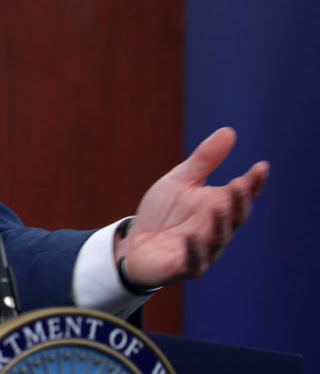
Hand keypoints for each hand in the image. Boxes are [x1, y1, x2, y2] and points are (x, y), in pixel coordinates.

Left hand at [116, 127, 267, 289]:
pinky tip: (190, 239)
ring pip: (217, 240)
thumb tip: (229, 131)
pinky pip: (193, 262)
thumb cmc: (164, 212)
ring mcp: (202, 251)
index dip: (253, 183)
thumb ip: (204, 160)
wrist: (137, 243)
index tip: (261, 167)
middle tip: (239, 185)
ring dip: (219, 225)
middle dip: (237, 203)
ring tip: (218, 208)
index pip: (241, 196)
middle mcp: (215, 230)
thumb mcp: (181, 181)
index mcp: (218, 208)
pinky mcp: (183, 267)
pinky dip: (194, 252)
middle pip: (233, 218)